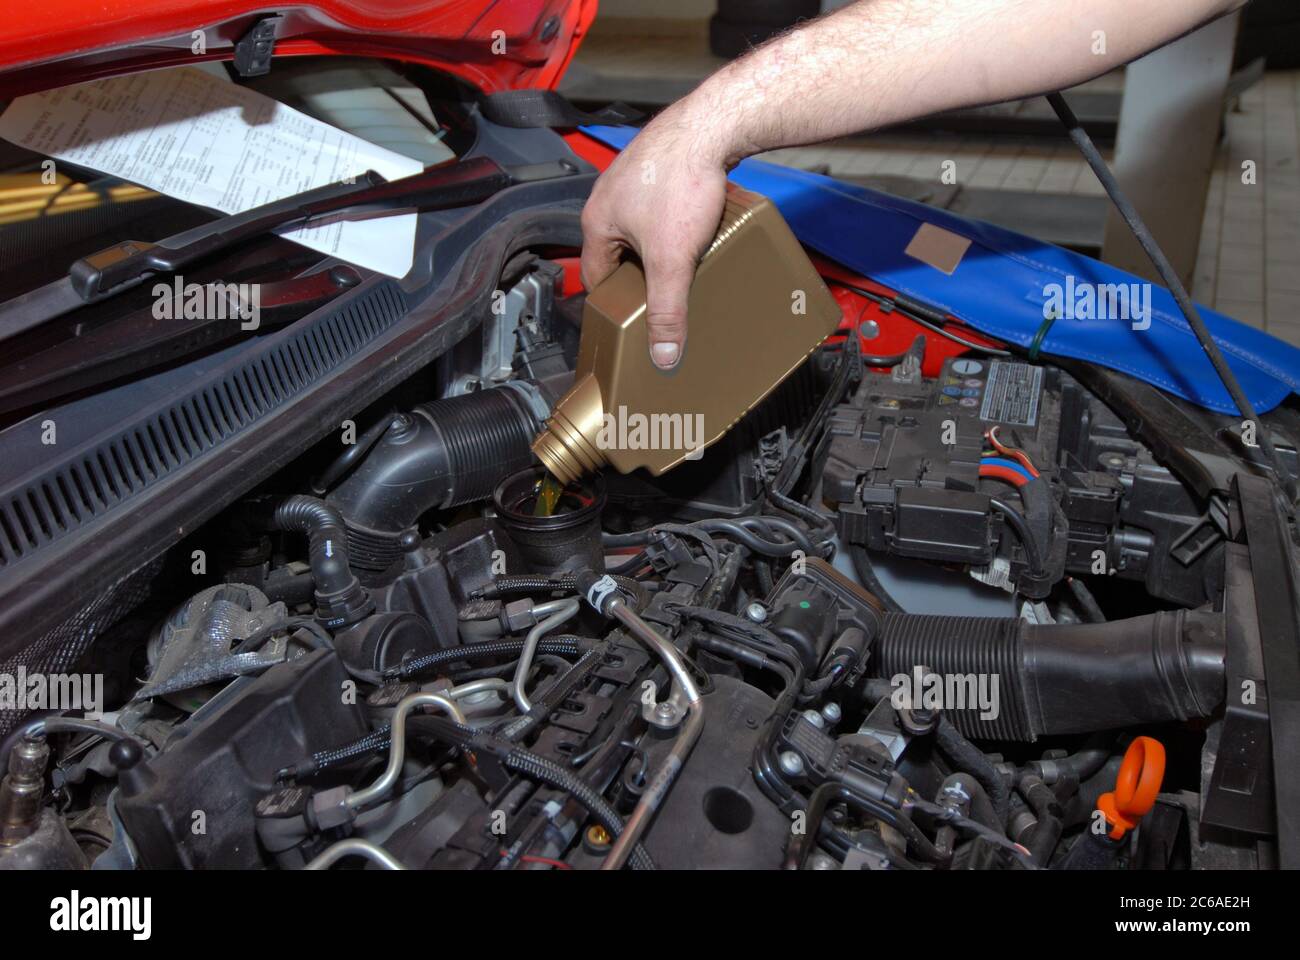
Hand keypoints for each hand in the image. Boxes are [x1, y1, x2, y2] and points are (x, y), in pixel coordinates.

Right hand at [580, 104, 730, 368]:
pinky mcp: (658, 164)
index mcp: (597, 221)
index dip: (614, 302)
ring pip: (640, 227)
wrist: (711, 125)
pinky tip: (695, 228)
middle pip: (619, 251)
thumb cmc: (681, 185)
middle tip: (663, 295)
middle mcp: (607, 196)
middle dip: (640, 274)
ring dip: (657, 246)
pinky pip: (659, 204)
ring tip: (682, 264)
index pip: (596, 276)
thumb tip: (662, 355)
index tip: (632, 320)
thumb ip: (667, 310)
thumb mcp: (672, 259)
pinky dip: (673, 221)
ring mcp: (632, 176)